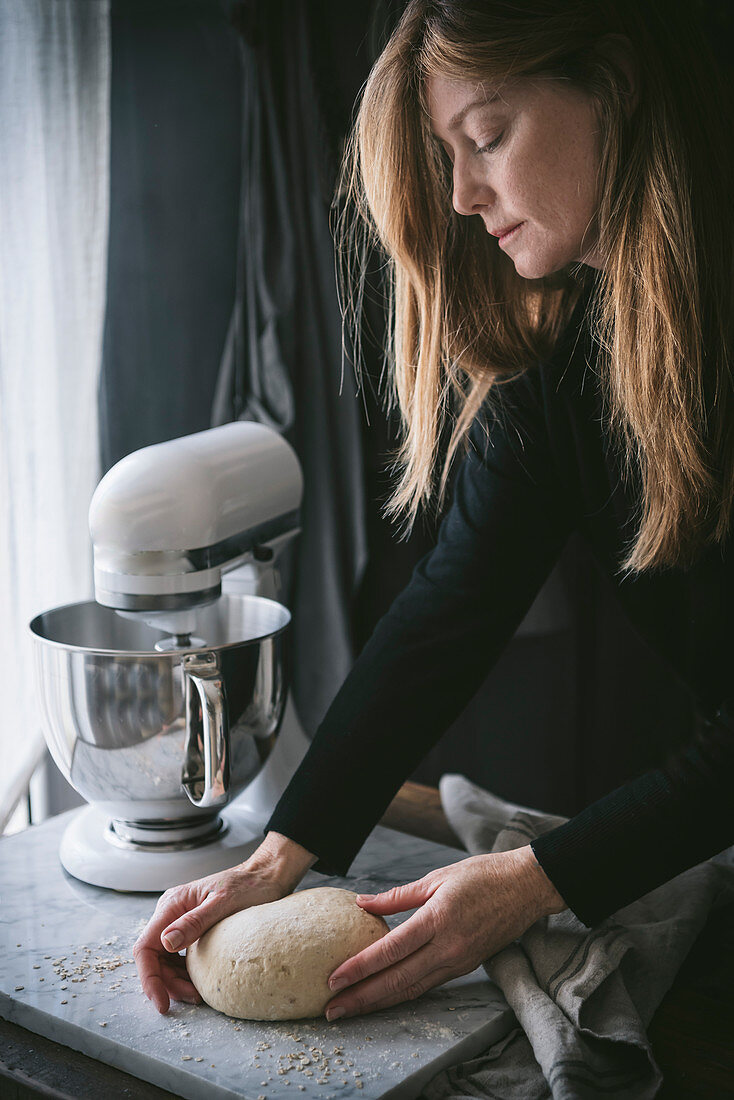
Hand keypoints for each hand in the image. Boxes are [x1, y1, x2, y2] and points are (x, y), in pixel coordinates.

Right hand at [133, 831, 314, 1012]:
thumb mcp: (223, 903)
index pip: (146, 947)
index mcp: (173, 904)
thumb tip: (166, 942)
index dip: (149, 978)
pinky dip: (184, 973)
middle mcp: (171, 912)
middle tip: (193, 998)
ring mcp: (179, 920)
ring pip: (164, 960)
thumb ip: (194, 922)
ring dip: (175, 981)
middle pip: (153, 957)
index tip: (162, 1002)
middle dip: (167, 983)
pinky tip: (198, 983)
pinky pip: (178, 956)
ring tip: (197, 995)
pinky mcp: (190, 929)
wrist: (263, 876)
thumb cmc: (247, 885)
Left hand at [324, 846, 564, 1019]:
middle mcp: (448, 948)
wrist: (525, 888)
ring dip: (379, 1003)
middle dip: (362, 997)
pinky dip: (402, 995)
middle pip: (397, 980)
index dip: (360, 967)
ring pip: (412, 990)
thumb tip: (361, 903)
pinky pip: (427, 986)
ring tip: (351, 1010)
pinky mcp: (465, 967)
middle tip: (332, 1009)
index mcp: (438, 919)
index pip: (391, 950)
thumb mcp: (437, 877)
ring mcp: (458, 961)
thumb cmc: (482, 875)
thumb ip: (397, 896)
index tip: (334, 978)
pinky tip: (383, 999)